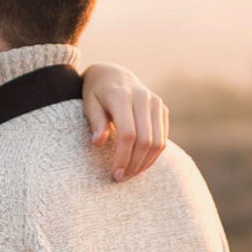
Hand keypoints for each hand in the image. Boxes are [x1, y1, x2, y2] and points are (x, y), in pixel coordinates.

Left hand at [81, 63, 169, 181]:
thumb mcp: (89, 103)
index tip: (115, 173)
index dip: (123, 157)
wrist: (113, 74)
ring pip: (158, 141)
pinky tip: (140, 165)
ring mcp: (156, 103)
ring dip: (145, 163)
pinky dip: (153, 155)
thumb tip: (98, 142)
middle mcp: (143, 98)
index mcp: (122, 95)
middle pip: (145, 140)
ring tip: (130, 174)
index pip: (128, 133)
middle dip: (134, 163)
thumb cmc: (96, 92)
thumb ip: (95, 121)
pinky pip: (163, 138)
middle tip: (121, 178)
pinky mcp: (162, 109)